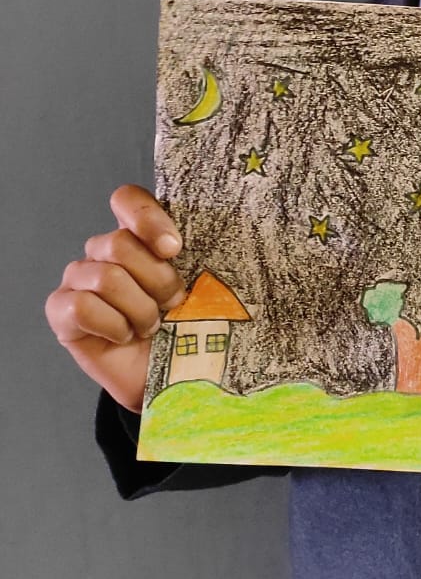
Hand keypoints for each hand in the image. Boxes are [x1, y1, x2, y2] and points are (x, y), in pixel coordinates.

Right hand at [44, 185, 186, 413]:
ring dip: (139, 309)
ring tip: (151, 326)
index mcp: (137, 236)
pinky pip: (82, 307)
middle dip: (156, 279)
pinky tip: (124, 336)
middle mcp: (103, 251)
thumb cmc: (188, 327)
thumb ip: (196, 258)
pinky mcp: (61, 311)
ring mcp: (78, 279)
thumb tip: (189, 242)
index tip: (175, 248)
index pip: (127, 200)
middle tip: (172, 304)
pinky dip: (113, 326)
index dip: (147, 218)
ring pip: (106, 277)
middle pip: (119, 243)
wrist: (172, 379)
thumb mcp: (202, 288)